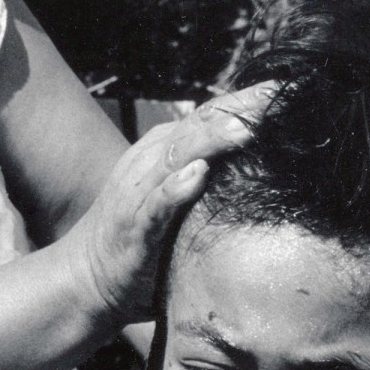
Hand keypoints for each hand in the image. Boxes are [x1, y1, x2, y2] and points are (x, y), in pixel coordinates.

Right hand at [59, 83, 275, 327]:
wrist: (86, 278)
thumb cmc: (139, 240)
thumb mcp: (175, 200)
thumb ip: (205, 180)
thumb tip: (261, 168)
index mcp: (162, 152)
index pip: (208, 116)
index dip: (244, 101)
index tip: (284, 90)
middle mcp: (149, 162)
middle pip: (197, 125)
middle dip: (237, 110)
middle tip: (277, 96)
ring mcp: (138, 191)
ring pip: (177, 155)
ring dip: (211, 140)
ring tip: (246, 129)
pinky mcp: (133, 225)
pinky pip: (155, 201)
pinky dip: (175, 186)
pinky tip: (198, 174)